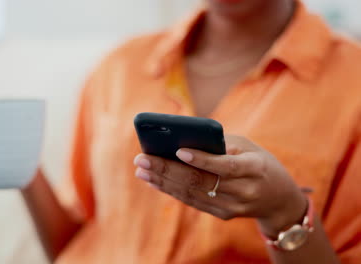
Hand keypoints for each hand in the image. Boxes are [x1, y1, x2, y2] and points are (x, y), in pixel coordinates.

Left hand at [134, 135, 307, 236]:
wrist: (279, 199)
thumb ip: (220, 144)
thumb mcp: (249, 147)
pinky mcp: (223, 214)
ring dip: (162, 181)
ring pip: (192, 194)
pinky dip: (171, 191)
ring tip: (141, 169)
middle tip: (142, 159)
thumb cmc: (259, 162)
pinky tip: (154, 181)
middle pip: (201, 181)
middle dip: (168, 169)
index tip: (178, 150)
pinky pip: (193, 202)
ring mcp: (233, 207)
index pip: (226, 166)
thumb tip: (180, 141)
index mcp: (256, 169)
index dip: (202, 159)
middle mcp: (245, 191)